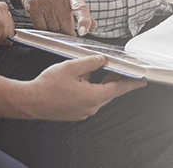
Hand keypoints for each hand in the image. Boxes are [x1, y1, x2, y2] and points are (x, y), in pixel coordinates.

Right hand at [10, 0, 96, 35]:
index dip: (84, 21)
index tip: (84, 32)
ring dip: (56, 30)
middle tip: (67, 29)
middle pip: (66, 24)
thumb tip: (93, 25)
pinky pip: (42, 28)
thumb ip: (81, 10)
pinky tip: (46, 22)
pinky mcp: (33, 7)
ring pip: (54, 28)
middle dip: (68, 30)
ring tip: (54, 21)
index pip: (80, 8)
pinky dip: (45, 29)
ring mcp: (44, 0)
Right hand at [22, 55, 145, 120]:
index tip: (142, 81)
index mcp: (92, 96)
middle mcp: (90, 107)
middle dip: (114, 79)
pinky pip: (88, 99)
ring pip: (97, 94)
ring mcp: (82, 112)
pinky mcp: (75, 113)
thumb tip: (102, 59)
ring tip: (91, 68)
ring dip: (98, 83)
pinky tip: (80, 79)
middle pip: (108, 91)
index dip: (131, 83)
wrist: (30, 101)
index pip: (118, 89)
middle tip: (118, 68)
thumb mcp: (71, 67)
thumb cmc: (48, 85)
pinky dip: (89, 88)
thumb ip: (90, 62)